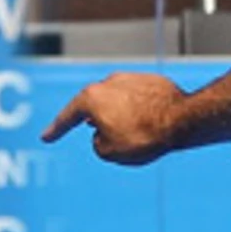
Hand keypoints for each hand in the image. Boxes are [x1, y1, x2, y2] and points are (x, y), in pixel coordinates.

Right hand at [40, 72, 186, 164]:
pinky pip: (138, 100)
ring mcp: (131, 79)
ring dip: (122, 118)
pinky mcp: (151, 81)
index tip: (47, 136)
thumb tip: (104, 134)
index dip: (56, 130)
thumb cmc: (146, 136)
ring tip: (136, 134)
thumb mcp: (110, 153)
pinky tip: (151, 125)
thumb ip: (98, 143)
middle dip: (98, 124)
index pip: (67, 117)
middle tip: (106, 138)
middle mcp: (109, 83)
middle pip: (94, 106)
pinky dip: (140, 112)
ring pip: (117, 102)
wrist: (183, 120)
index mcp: (92, 98)